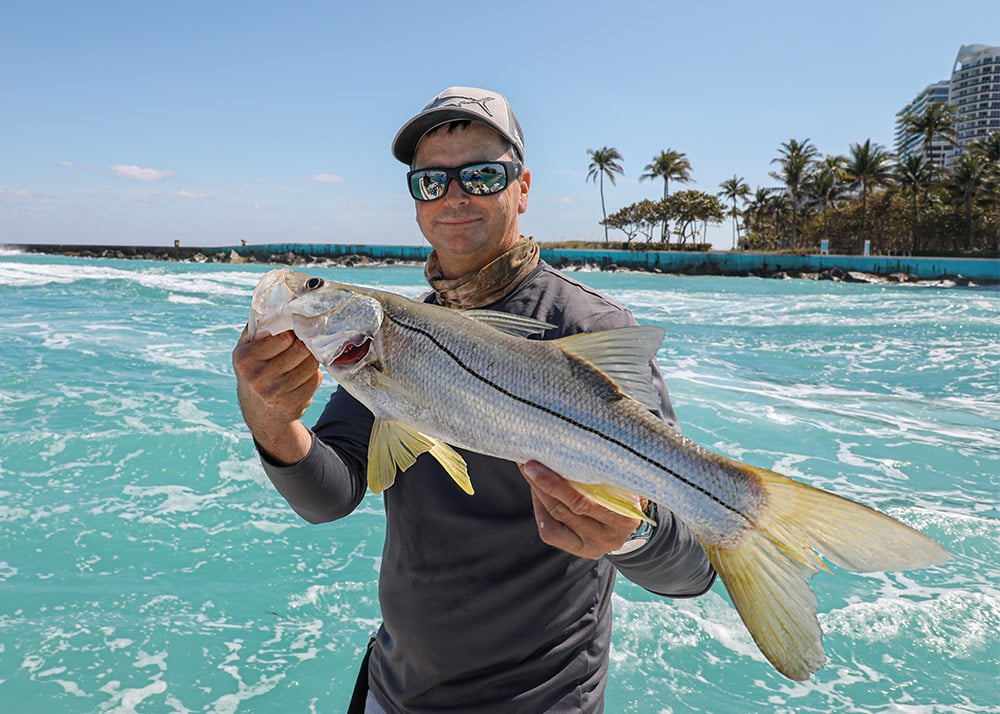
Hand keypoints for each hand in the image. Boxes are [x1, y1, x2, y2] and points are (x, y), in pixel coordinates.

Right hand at [232, 326, 322, 463]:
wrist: (259, 409)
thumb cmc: (256, 367)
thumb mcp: (248, 346)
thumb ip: (261, 324)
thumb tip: (287, 298)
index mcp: (245, 358)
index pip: (284, 338)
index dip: (293, 332)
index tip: (295, 331)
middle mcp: (257, 378)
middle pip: (300, 350)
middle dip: (305, 343)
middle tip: (304, 342)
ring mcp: (275, 393)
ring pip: (311, 365)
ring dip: (311, 359)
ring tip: (302, 359)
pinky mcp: (292, 405)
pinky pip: (315, 380)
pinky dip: (314, 375)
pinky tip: (303, 375)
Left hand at [520, 461, 641, 559]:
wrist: (630, 518)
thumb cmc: (624, 490)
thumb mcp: (622, 482)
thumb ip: (602, 471)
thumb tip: (565, 448)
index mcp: (624, 518)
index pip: (582, 502)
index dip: (555, 483)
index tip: (540, 460)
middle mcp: (609, 536)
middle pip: (565, 509)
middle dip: (542, 483)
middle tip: (527, 463)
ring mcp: (594, 546)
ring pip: (555, 517)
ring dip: (538, 492)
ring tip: (529, 471)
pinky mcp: (579, 550)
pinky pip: (551, 531)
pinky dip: (540, 508)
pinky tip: (538, 491)